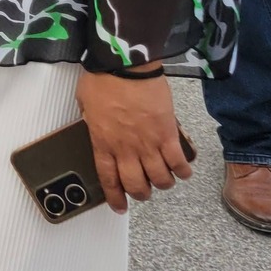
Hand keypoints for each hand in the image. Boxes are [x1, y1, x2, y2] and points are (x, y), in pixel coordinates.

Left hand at [76, 70, 191, 213]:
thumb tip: (97, 128)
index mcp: (103, 142)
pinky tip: (184, 170)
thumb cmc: (103, 78)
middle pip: (136, 185)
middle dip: (141, 194)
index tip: (119, 206)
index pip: (108, 179)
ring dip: (163, 184)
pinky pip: (179, 162)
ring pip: (160, 179)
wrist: (126, 63)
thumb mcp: (85, 104)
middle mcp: (126, 149)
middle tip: (144, 191)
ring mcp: (148, 143)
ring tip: (164, 179)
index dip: (115, 197)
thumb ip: (93, 123)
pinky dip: (183, 170)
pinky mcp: (168, 133)